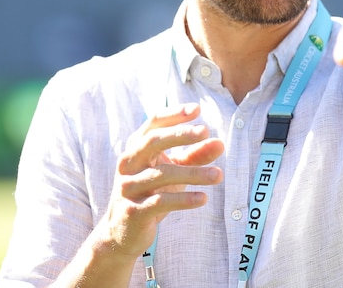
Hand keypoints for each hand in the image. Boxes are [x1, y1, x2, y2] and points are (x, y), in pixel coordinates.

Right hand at [101, 103, 224, 257]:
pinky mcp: (133, 211)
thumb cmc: (151, 193)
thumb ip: (195, 156)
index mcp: (135, 149)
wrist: (122, 233)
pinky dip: (183, 199)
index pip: (152, 124)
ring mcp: (128, 187)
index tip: (196, 109)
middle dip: (180, 135)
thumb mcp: (173, 172)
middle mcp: (127, 164)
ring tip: (219, 175)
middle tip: (205, 131)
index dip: (173, 115)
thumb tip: (220, 143)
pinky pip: (160, 202)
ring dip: (193, 173)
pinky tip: (203, 199)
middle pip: (152, 142)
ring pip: (161, 174)